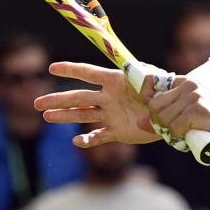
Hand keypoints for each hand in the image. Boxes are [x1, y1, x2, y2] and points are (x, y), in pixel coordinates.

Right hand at [35, 62, 159, 146]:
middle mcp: (109, 97)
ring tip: (46, 116)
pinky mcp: (118, 132)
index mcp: (115, 81)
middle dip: (58, 100)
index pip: (89, 73)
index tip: (52, 68)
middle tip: (37, 103)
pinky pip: (99, 136)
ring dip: (64, 117)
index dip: (72, 70)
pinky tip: (77, 141)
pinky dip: (88, 140)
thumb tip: (142, 73)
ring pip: (83, 116)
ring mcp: (111, 115)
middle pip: (79, 97)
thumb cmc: (165, 91)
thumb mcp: (155, 80)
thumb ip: (145, 76)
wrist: (172, 113)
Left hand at [146, 75, 209, 146]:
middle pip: (155, 106)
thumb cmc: (208, 125)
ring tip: (183, 134)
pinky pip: (174, 127)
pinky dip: (178, 136)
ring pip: (163, 118)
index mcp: (184, 83)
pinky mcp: (197, 111)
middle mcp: (188, 86)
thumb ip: (164, 115)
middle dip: (159, 122)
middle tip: (172, 131)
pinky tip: (189, 136)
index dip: (149, 103)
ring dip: (169, 131)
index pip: (153, 86)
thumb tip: (138, 123)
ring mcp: (193, 97)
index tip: (157, 117)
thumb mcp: (185, 115)